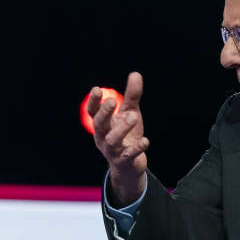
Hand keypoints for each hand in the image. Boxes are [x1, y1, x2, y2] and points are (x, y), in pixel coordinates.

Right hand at [87, 72, 148, 204]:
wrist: (129, 165)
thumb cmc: (127, 135)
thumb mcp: (129, 113)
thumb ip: (131, 96)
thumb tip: (135, 74)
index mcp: (102, 125)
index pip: (93, 113)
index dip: (94, 102)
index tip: (97, 89)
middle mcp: (103, 137)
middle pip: (99, 125)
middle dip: (104, 113)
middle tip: (113, 100)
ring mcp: (112, 151)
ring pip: (112, 140)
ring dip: (122, 128)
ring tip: (133, 116)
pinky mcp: (124, 161)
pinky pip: (128, 155)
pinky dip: (136, 148)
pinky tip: (145, 140)